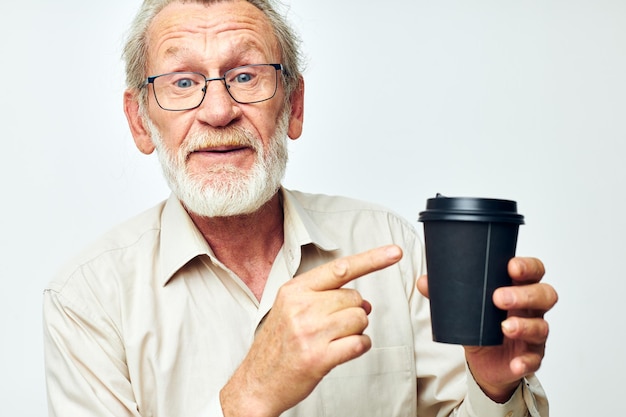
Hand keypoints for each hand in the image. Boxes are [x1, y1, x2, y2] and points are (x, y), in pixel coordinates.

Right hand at [220, 245, 402, 416]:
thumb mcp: (290, 308)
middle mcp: (301, 307)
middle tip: (333, 327)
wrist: (258, 382)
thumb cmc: (278, 344)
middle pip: (355, 298)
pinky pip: (360, 343)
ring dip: (356, 331)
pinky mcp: (319, 357)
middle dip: (354, 312)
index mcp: (294, 290)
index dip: (372, 259)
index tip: (394, 252)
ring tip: (333, 340)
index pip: (341, 268)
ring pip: (360, 319)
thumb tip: (364, 302)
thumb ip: (325, 297)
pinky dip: (359, 347)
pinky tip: (340, 351)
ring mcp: (310, 332)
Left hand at [417, 257, 557, 402]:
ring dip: (524, 325)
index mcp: (519, 288)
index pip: (534, 271)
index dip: (528, 267)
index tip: (511, 267)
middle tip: (498, 298)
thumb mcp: (465, 306)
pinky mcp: (531, 357)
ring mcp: (534, 333)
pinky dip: (525, 361)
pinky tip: (515, 362)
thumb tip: (424, 281)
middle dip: (524, 294)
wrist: (487, 360)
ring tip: (505, 327)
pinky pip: (534, 359)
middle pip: (544, 295)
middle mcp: (532, 309)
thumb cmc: (482, 324)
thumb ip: (446, 293)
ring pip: (541, 326)